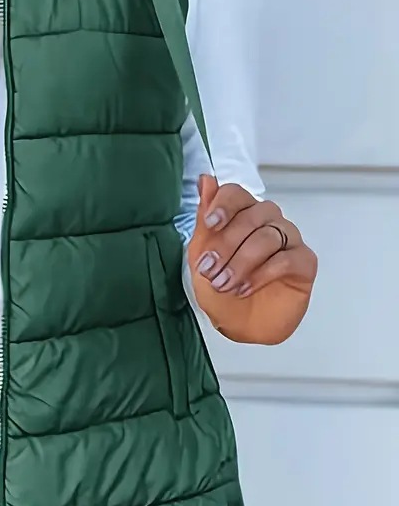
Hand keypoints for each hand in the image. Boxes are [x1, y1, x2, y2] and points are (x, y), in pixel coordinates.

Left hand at [187, 176, 317, 344]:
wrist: (240, 326)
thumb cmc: (221, 290)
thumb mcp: (202, 256)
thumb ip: (204, 221)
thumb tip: (206, 179)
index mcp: (242, 214)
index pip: (237, 193)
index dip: (224, 204)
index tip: (211, 223)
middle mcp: (268, 221)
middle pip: (251, 217)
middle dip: (226, 245)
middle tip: (210, 270)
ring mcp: (289, 240)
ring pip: (267, 237)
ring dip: (240, 263)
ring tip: (224, 284)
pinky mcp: (304, 262)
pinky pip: (286, 259)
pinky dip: (261, 274)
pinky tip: (244, 288)